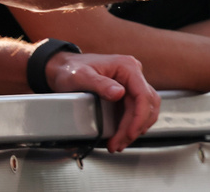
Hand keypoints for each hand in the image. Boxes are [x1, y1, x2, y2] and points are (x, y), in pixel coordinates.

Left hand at [44, 52, 160, 151]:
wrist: (63, 69)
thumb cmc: (71, 69)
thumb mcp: (81, 76)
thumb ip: (100, 84)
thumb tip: (119, 93)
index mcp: (127, 67)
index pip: (143, 95)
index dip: (140, 117)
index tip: (130, 132)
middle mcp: (132, 74)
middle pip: (145, 106)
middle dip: (134, 128)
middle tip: (119, 143)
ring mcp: (130, 84)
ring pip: (144, 111)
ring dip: (134, 129)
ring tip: (118, 143)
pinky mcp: (126, 94)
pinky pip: (135, 112)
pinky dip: (130, 126)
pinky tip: (120, 136)